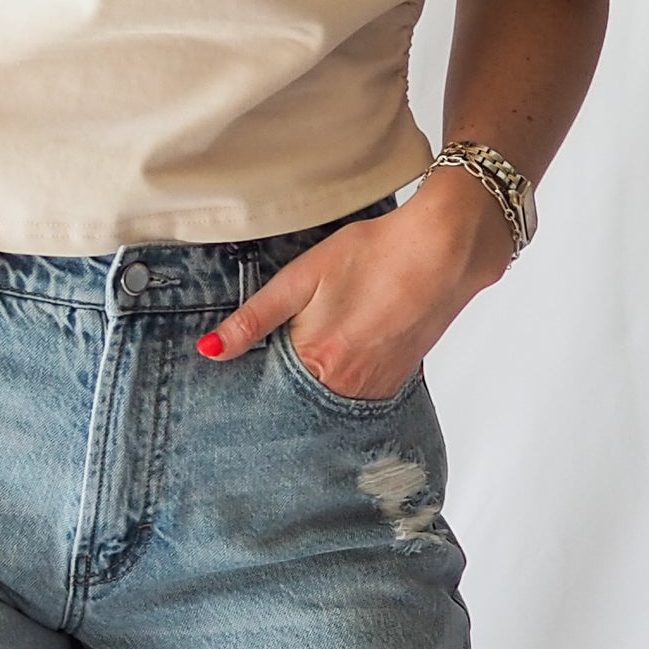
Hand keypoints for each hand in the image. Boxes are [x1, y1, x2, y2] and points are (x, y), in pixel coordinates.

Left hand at [195, 193, 501, 397]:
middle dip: (281, 382)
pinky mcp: (397, 381)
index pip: (268, 388)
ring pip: (328, 396)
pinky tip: (346, 346)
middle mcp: (346, 387)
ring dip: (315, 380)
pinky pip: (357, 391)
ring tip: (318, 342)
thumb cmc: (371, 254)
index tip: (235, 376)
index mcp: (316, 361)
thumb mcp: (301, 277)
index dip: (252, 376)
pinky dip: (344, 376)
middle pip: (298, 397)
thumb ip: (253, 318)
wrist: (441, 252)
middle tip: (279, 354)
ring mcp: (375, 389)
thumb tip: (208, 351)